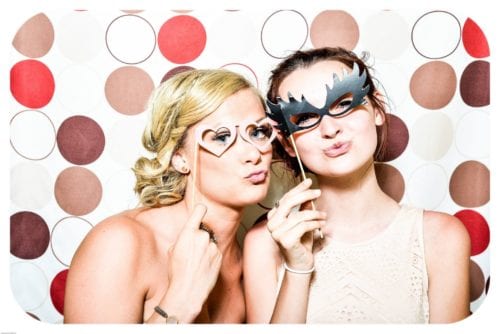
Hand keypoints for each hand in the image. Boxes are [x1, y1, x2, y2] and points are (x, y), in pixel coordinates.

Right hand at [163, 204, 221, 321]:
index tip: (201, 209)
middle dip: (199, 239)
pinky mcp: (220, 255)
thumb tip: (189, 236)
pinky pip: (215, 251)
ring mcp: (213, 246)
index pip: (199, 211)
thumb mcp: (173, 251)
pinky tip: (203, 267)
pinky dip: (211, 257)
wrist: (188, 291)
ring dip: (205, 248)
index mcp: (188, 233)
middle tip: (192, 253)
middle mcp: (202, 236)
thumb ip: (183, 238)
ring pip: (209, 242)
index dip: (200, 210)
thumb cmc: (177, 273)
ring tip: (197, 263)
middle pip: (203, 231)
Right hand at [266, 179, 325, 270]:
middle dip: (305, 195)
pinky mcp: (285, 240)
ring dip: (315, 214)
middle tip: (318, 193)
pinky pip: (303, 226)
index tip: (309, 182)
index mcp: (273, 218)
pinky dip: (315, 224)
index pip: (285, 199)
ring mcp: (277, 233)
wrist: (300, 264)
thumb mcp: (303, 222)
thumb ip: (303, 209)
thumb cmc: (301, 243)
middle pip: (288, 203)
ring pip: (298, 216)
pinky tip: (321, 224)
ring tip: (323, 216)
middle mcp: (272, 224)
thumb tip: (308, 195)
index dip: (297, 189)